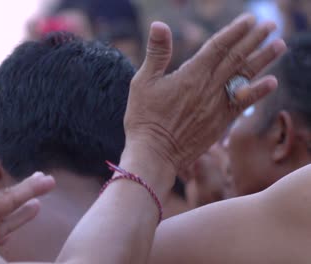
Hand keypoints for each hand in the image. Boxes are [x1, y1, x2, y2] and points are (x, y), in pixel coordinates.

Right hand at [125, 14, 286, 170]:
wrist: (155, 153)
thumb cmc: (144, 117)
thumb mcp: (143, 81)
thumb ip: (156, 52)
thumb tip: (159, 24)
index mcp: (191, 75)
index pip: (218, 46)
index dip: (235, 31)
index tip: (249, 19)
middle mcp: (209, 88)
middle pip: (236, 58)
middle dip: (255, 40)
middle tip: (270, 25)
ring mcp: (217, 106)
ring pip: (245, 78)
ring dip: (264, 60)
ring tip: (279, 45)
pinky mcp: (220, 122)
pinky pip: (243, 103)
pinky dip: (258, 92)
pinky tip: (272, 82)